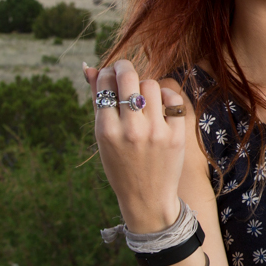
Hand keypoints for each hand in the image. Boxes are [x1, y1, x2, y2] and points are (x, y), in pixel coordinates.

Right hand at [83, 60, 186, 232]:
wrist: (147, 198)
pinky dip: (166, 96)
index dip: (106, 72)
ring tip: (143, 95)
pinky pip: (173, 100)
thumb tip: (89, 68)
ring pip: (151, 84)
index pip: (105, 83)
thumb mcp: (103, 138)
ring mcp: (155, 132)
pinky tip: (161, 103)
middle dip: (124, 66)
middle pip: (128, 77)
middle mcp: (130, 130)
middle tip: (124, 69)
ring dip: (145, 85)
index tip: (109, 74)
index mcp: (106, 130)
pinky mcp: (176, 136)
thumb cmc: (120, 165)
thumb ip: (97, 102)